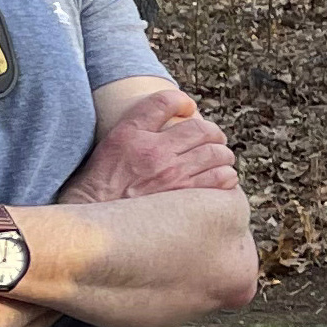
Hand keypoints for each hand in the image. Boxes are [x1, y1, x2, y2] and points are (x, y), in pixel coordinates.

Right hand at [62, 87, 239, 200]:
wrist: (99, 225)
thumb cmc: (103, 185)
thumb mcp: (110, 146)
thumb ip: (136, 126)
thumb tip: (171, 114)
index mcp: (132, 134)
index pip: (164, 101)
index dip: (182, 101)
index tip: (188, 108)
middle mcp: (154, 152)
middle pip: (201, 129)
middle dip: (213, 132)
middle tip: (214, 139)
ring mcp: (172, 175)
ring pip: (216, 153)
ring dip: (223, 155)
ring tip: (221, 159)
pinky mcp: (184, 199)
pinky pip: (220, 179)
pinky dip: (226, 177)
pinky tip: (222, 179)